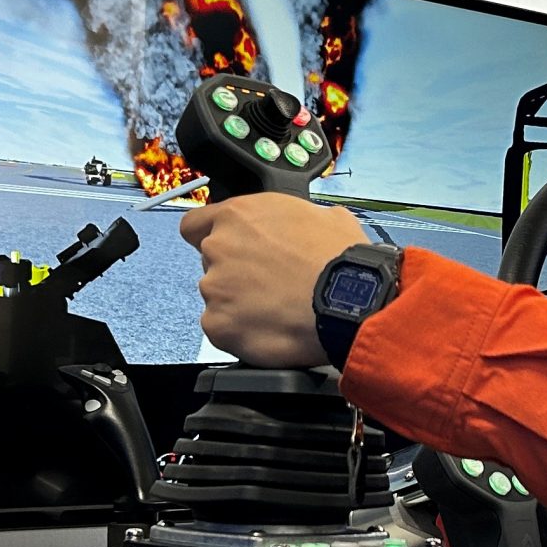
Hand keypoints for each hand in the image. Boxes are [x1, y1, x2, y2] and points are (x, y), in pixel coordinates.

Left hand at [179, 194, 369, 365]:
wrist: (351, 302)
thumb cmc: (341, 260)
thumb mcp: (323, 215)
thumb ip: (291, 218)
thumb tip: (300, 225)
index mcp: (239, 215)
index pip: (195, 225)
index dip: (211, 237)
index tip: (229, 249)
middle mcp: (219, 247)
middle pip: (210, 262)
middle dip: (235, 272)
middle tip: (269, 283)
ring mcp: (214, 288)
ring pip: (217, 296)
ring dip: (238, 302)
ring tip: (276, 308)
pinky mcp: (217, 324)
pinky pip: (220, 328)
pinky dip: (240, 331)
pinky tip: (269, 327)